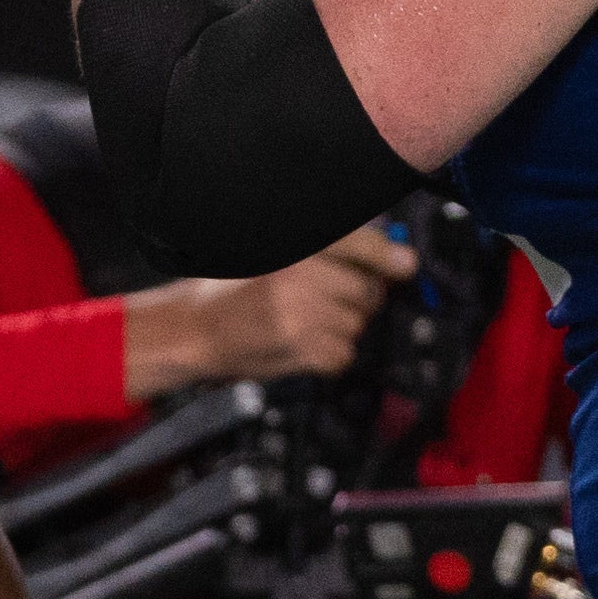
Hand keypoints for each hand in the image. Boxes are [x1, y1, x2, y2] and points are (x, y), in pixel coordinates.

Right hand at [125, 227, 412, 398]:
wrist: (193, 330)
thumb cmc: (231, 288)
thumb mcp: (271, 251)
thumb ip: (326, 250)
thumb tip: (390, 253)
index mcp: (294, 244)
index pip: (360, 243)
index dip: (388, 255)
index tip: (404, 265)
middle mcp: (301, 273)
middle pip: (366, 290)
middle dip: (356, 298)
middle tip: (325, 300)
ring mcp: (303, 312)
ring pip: (357, 324)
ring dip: (340, 328)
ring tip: (302, 321)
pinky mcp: (302, 347)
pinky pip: (343, 354)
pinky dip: (328, 355)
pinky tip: (300, 343)